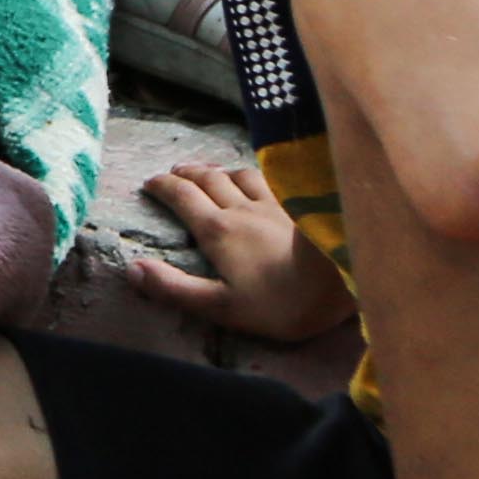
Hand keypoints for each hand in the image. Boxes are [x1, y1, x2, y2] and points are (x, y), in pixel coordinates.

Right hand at [125, 157, 356, 342]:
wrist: (345, 280)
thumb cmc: (282, 302)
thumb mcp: (222, 307)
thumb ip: (175, 289)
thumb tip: (133, 269)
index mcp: (217, 231)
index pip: (182, 197)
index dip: (162, 187)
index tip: (149, 183)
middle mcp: (241, 208)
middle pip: (207, 179)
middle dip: (185, 173)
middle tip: (173, 173)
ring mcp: (274, 204)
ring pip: (240, 175)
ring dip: (219, 170)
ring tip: (211, 172)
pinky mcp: (302, 207)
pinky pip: (271, 180)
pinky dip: (255, 175)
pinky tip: (261, 181)